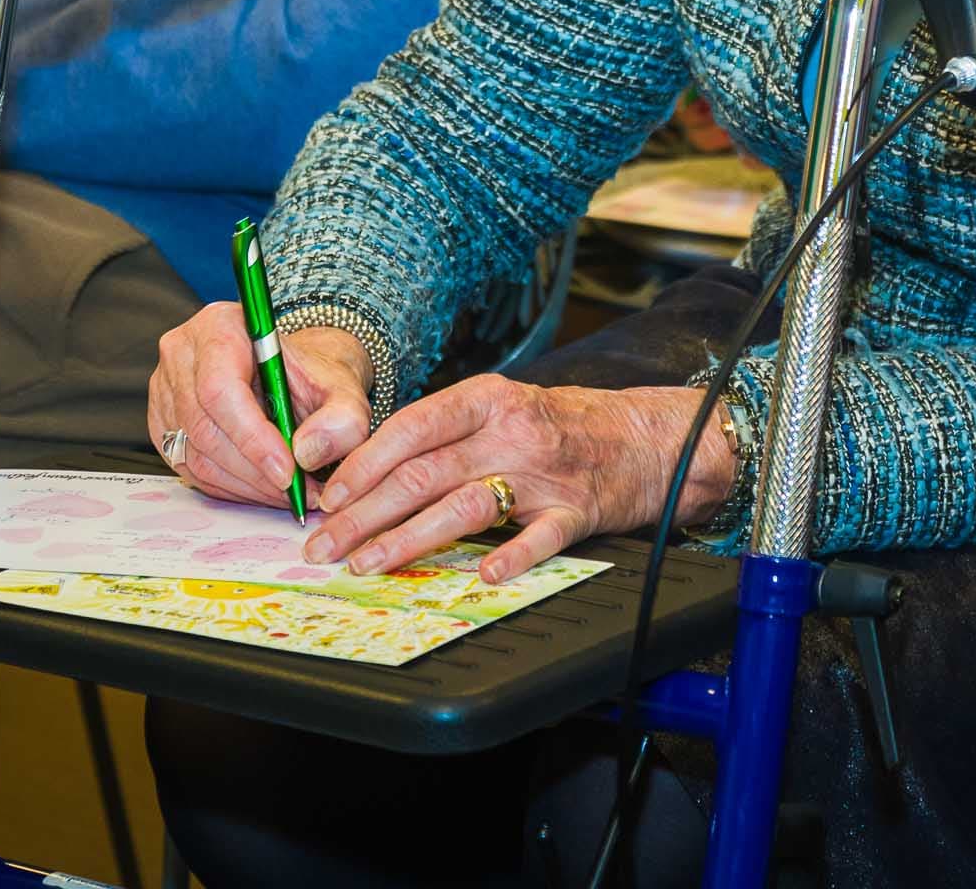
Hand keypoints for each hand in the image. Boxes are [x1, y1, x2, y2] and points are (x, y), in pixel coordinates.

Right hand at [148, 308, 373, 507]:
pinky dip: (228, 488)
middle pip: (205, 426)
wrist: (290, 377)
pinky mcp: (163, 423)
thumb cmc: (310, 377)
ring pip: (195, 454)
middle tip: (294, 492)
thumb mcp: (342, 388)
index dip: (252, 437)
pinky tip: (260, 490)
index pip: (220, 388)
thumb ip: (342, 417)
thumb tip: (308, 452)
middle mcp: (182, 354)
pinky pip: (188, 467)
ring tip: (285, 494)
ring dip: (244, 485)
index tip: (287, 471)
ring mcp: (166, 390)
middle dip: (254, 470)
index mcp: (219, 327)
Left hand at [307, 376, 738, 585]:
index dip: (363, 464)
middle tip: (325, 546)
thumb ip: (445, 434)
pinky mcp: (577, 510)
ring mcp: (544, 472)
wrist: (650, 436)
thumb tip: (369, 472)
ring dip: (408, 539)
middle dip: (365, 514)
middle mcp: (511, 431)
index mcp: (486, 399)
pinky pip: (539, 537)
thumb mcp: (502, 409)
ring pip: (464, 506)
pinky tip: (480, 576)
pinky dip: (510, 557)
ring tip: (368, 565)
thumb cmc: (563, 426)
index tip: (327, 496)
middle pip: (424, 474)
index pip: (410, 428)